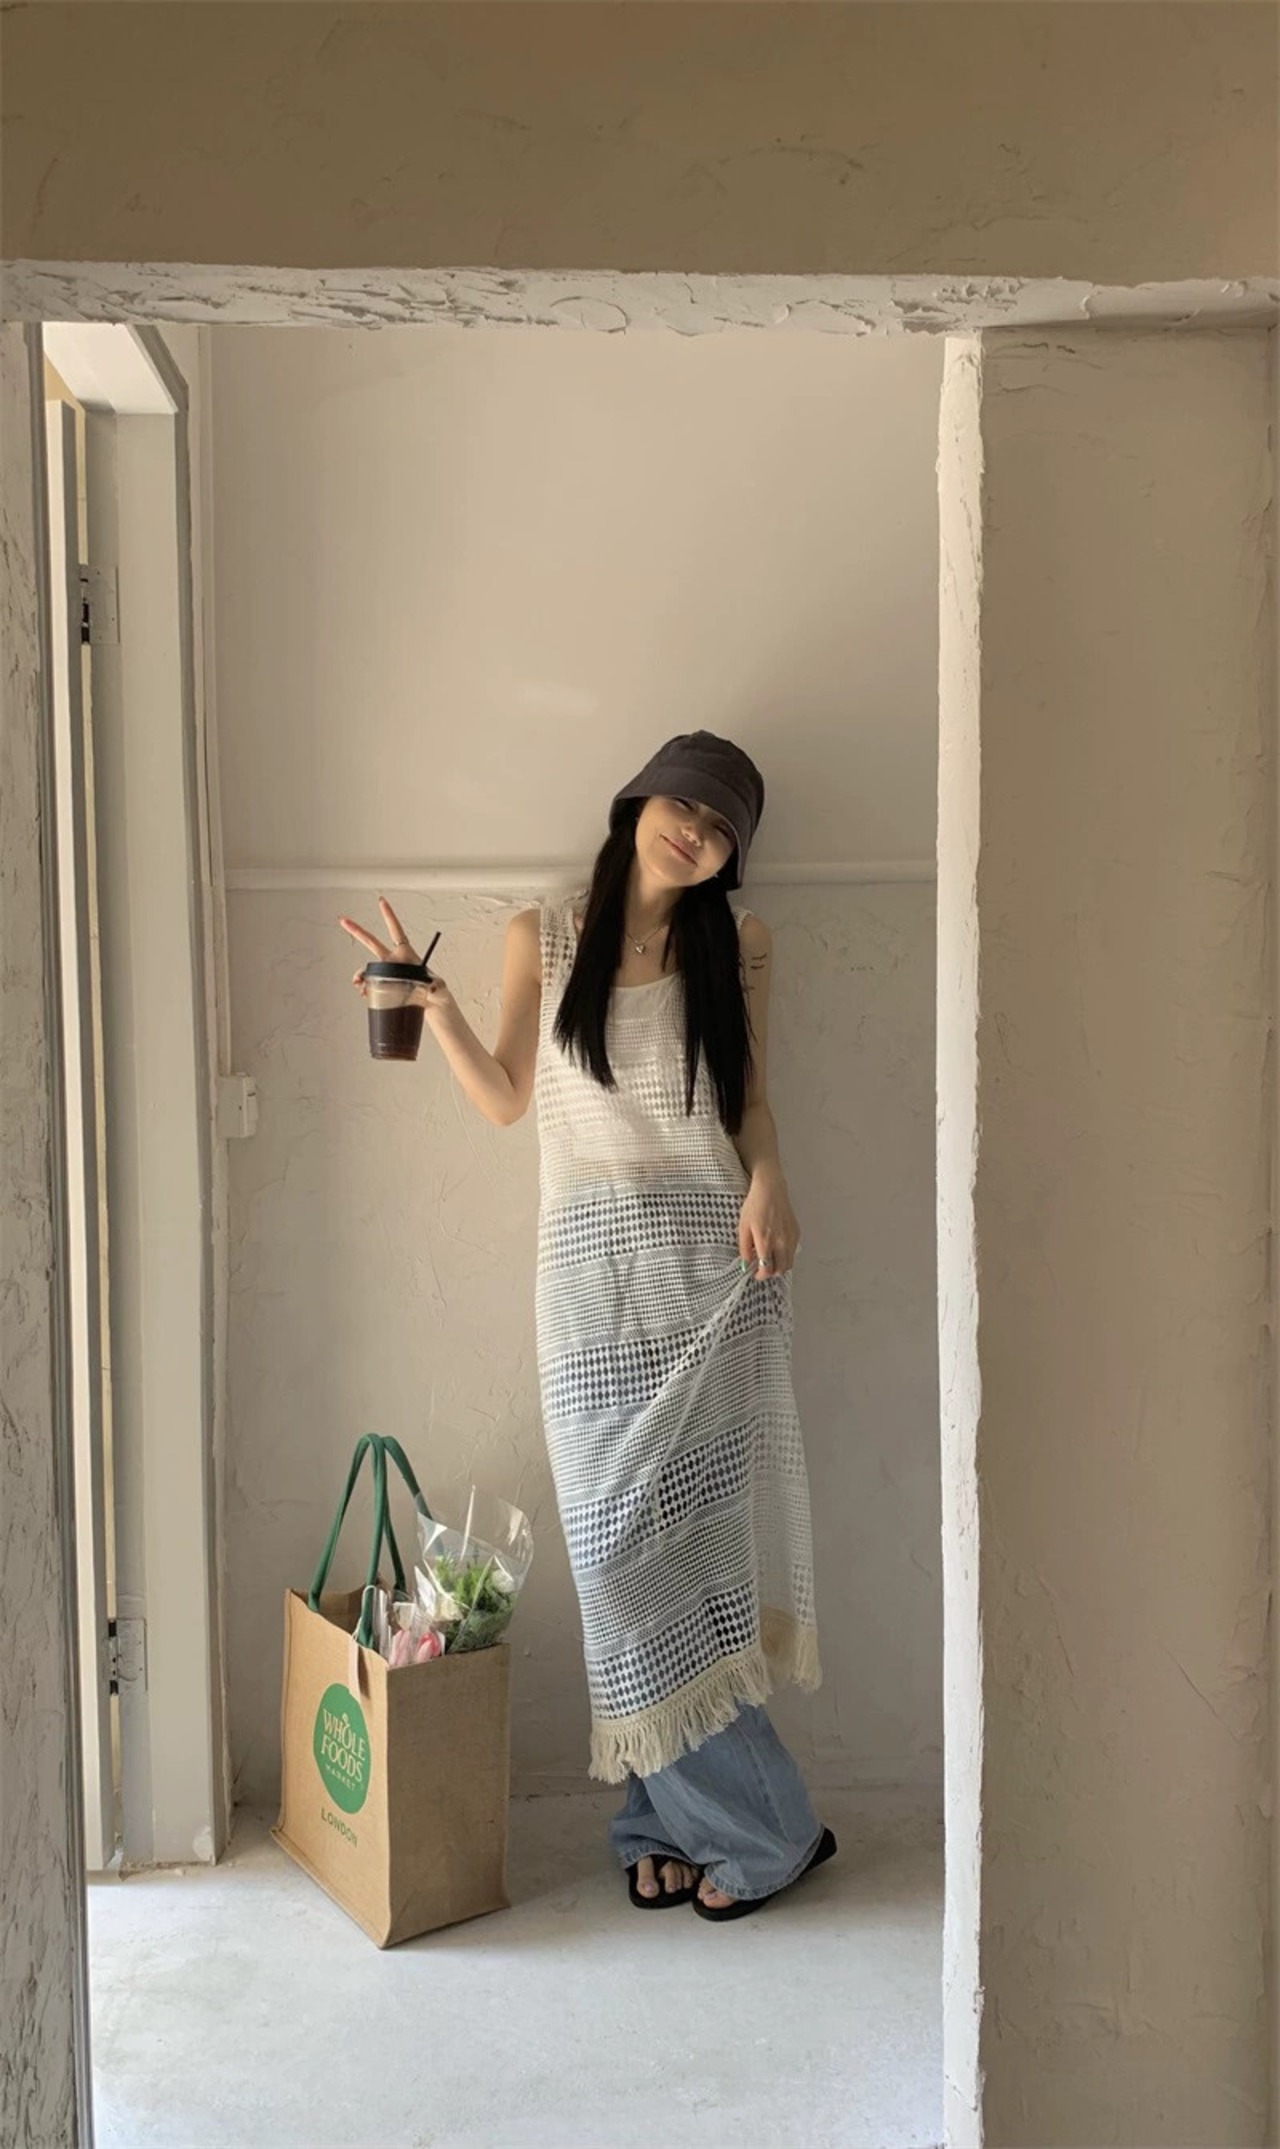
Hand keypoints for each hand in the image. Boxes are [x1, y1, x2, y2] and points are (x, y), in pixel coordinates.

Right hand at [338, 897, 455, 1021]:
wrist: (428, 1003)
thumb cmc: (434, 990)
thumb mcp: (438, 986)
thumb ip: (436, 985)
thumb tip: (432, 986)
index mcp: (406, 954)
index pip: (396, 930)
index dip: (389, 916)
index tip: (382, 901)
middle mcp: (393, 960)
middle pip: (371, 942)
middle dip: (357, 930)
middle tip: (343, 920)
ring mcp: (386, 972)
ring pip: (367, 968)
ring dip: (360, 975)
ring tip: (361, 986)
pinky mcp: (382, 983)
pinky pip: (368, 981)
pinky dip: (364, 986)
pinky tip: (365, 993)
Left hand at [737, 1173, 800, 1280]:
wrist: (770, 1189)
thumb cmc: (754, 1206)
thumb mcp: (743, 1227)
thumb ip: (744, 1248)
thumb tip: (746, 1263)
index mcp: (765, 1241)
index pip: (767, 1269)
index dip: (760, 1275)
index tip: (755, 1274)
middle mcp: (780, 1242)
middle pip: (781, 1269)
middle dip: (772, 1273)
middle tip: (763, 1269)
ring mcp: (790, 1237)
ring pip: (789, 1262)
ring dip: (780, 1266)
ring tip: (771, 1260)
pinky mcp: (796, 1232)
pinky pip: (793, 1251)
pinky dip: (786, 1255)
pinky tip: (777, 1248)